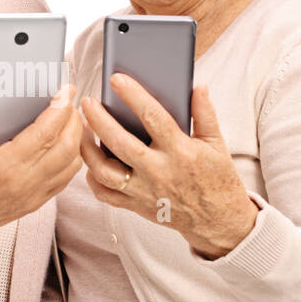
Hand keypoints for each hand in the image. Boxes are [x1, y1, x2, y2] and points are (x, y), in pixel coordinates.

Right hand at [0, 73, 81, 253]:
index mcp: (3, 167)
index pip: (45, 132)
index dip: (60, 107)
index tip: (64, 89)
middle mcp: (23, 184)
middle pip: (67, 147)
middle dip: (74, 119)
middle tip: (69, 99)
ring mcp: (31, 196)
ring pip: (71, 165)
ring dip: (76, 139)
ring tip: (70, 118)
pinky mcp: (33, 204)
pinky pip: (64, 180)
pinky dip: (71, 159)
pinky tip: (63, 145)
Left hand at [79, 74, 258, 258]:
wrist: (218, 221)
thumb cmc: (217, 179)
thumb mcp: (217, 144)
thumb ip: (205, 114)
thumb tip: (199, 87)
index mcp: (181, 152)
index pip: (153, 117)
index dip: (133, 96)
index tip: (117, 79)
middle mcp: (159, 172)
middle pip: (120, 143)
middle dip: (99, 120)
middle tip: (87, 102)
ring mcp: (144, 191)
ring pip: (105, 172)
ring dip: (88, 150)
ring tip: (83, 130)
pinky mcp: (136, 206)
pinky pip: (106, 194)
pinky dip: (93, 178)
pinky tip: (90, 161)